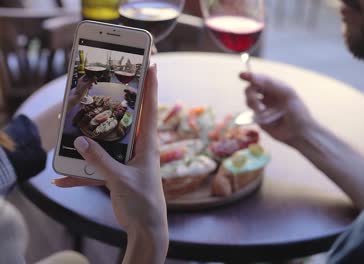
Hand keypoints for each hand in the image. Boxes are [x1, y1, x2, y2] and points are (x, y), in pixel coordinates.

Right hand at [53, 65, 166, 246]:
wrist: (145, 227)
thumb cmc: (143, 202)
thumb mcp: (120, 179)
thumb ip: (99, 160)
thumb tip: (80, 141)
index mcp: (147, 145)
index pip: (150, 109)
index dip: (151, 87)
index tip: (152, 65)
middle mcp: (138, 149)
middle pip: (125, 120)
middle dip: (114, 105)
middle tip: (104, 86)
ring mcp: (127, 161)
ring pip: (106, 143)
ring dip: (89, 142)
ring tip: (70, 132)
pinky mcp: (117, 174)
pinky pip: (97, 168)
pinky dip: (82, 173)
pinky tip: (62, 180)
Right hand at [240, 72, 316, 145]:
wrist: (300, 133)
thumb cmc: (298, 111)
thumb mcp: (287, 94)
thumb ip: (270, 84)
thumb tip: (253, 76)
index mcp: (274, 87)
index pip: (259, 79)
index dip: (250, 76)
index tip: (241, 75)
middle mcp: (267, 96)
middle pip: (250, 89)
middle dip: (251, 94)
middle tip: (255, 102)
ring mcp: (262, 108)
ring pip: (248, 101)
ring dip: (253, 105)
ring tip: (262, 111)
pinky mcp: (259, 120)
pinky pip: (251, 115)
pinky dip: (256, 115)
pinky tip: (265, 119)